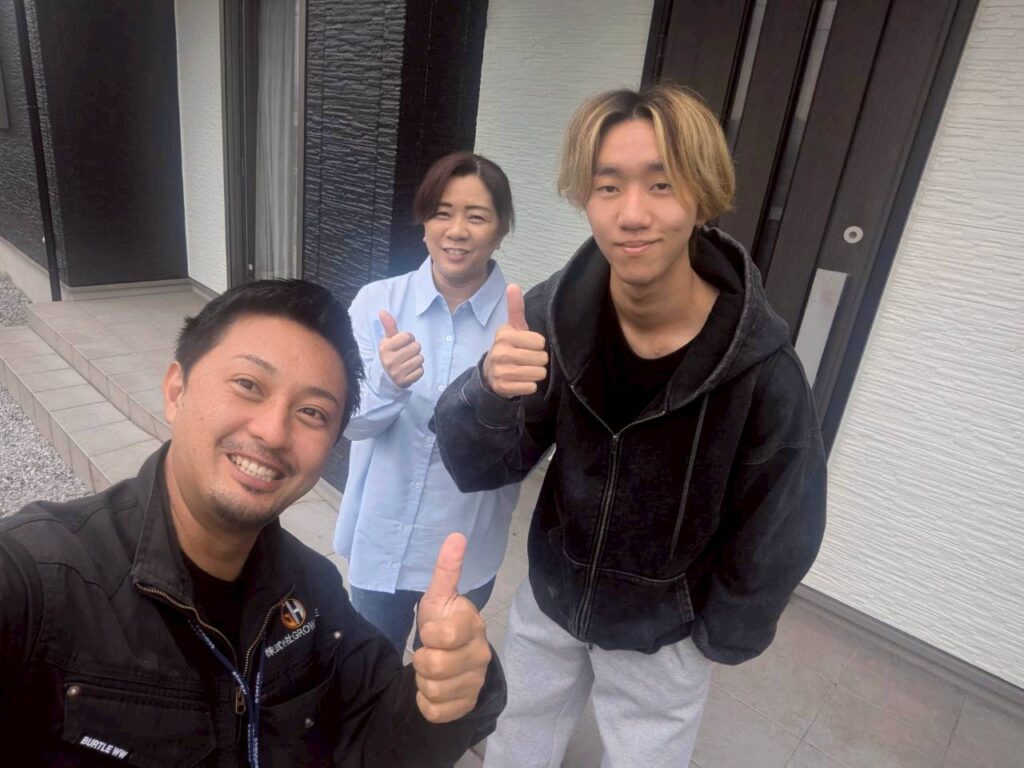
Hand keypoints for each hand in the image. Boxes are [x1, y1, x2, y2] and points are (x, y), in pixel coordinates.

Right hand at [378, 310, 423, 387]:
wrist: (386, 378)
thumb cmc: (390, 354)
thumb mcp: (388, 340)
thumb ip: (389, 326)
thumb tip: (382, 311)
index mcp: (385, 348)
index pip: (408, 336)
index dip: (409, 338)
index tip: (403, 343)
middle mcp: (389, 360)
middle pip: (416, 347)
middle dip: (414, 349)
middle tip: (406, 353)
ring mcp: (396, 372)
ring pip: (420, 359)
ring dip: (417, 359)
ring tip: (408, 362)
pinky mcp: (404, 382)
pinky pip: (421, 371)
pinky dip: (417, 370)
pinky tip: (409, 370)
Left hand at [413, 533, 491, 723]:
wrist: (452, 656)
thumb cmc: (444, 622)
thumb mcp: (440, 597)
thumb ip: (446, 570)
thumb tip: (456, 536)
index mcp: (473, 626)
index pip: (445, 635)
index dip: (429, 634)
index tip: (431, 630)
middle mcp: (480, 655)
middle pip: (435, 666)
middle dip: (422, 659)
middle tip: (428, 652)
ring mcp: (475, 682)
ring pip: (434, 690)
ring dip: (423, 680)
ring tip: (432, 669)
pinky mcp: (466, 705)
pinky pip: (435, 711)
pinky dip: (426, 702)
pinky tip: (434, 688)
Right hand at [482, 284, 547, 397]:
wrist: (491, 374)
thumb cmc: (509, 348)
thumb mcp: (512, 328)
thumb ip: (515, 308)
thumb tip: (513, 285)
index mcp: (504, 335)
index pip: (540, 342)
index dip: (537, 346)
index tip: (526, 347)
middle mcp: (500, 352)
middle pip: (542, 358)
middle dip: (538, 361)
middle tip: (526, 360)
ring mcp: (501, 371)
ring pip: (538, 373)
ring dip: (535, 374)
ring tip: (524, 370)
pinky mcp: (503, 388)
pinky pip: (531, 387)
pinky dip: (529, 386)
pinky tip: (520, 381)